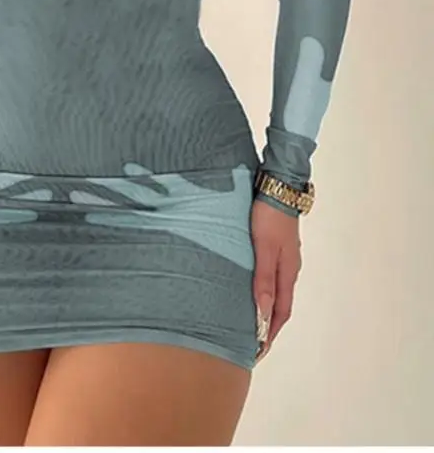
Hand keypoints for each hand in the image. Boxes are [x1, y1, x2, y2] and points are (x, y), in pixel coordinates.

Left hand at [251, 198, 301, 360]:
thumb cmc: (269, 215)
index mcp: (287, 272)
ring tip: (249, 322)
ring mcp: (284, 257)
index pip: (280, 312)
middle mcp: (288, 268)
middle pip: (279, 305)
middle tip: (251, 344)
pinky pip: (271, 276)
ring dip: (265, 309)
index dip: (269, 333)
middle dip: (267, 327)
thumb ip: (263, 280)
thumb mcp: (263, 248)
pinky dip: (263, 291)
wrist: (278, 185)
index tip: (258, 352)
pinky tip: (251, 289)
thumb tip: (262, 315)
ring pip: (275, 290)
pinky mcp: (277, 245)